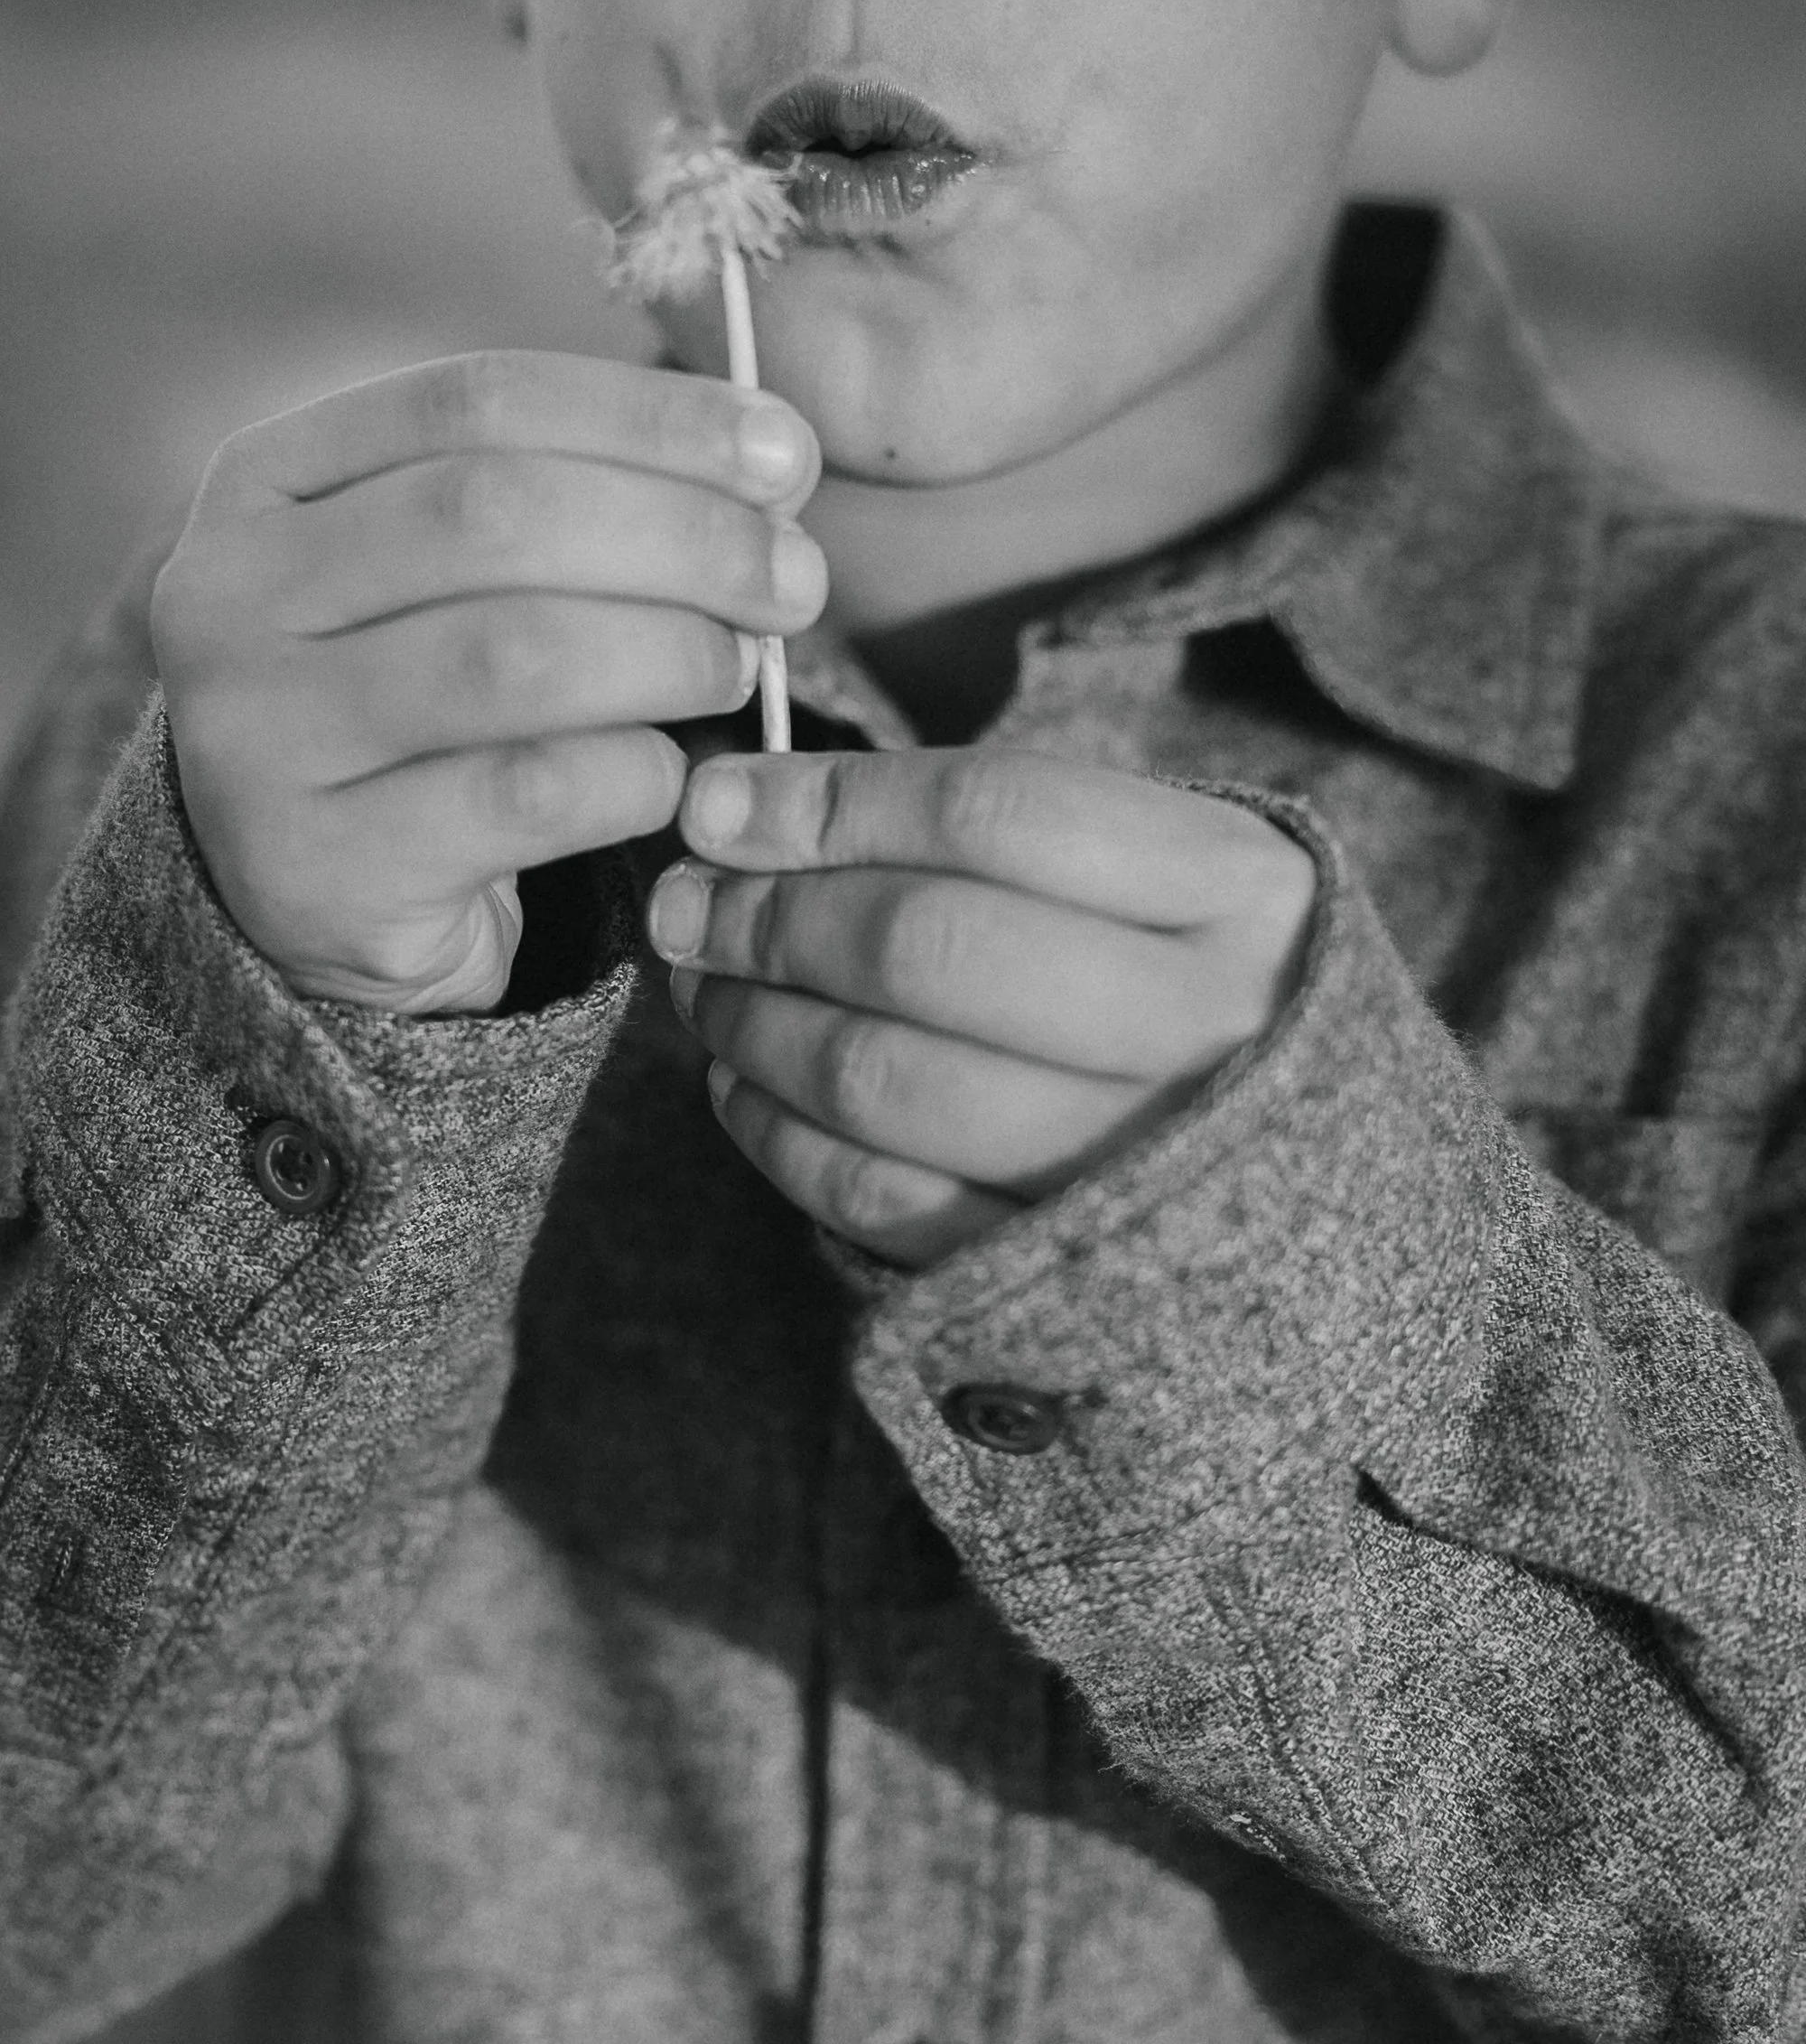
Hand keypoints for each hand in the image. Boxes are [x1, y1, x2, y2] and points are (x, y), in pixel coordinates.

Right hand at [151, 351, 826, 1008]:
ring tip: (741, 668)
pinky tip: (670, 775)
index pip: (477, 400)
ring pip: (511, 655)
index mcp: (265, 478)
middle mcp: (224, 591)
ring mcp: (254, 734)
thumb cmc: (429, 698)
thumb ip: (580, 490)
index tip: (783, 453)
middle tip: (795, 579)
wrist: (324, 899)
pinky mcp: (316, 866)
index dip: (649, 416)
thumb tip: (771, 455)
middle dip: (682, 537)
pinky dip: (633, 773)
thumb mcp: (461, 570)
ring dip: (669, 652)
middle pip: (494, 517)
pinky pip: (525, 796)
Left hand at [647, 746, 1316, 1265]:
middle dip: (771, 918)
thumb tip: (744, 807)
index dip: (834, 803)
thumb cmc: (1204, 988)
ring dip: (759, 1026)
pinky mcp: (1077, 1286)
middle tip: (688, 902)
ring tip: (706, 988)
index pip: (998, 813)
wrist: (1343, 1199)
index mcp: (1245, 891)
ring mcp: (1150, 1169)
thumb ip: (989, 827)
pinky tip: (746, 1089)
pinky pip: (887, 1203)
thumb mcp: (1165, 872)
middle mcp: (1214, 1027)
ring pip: (892, 1081)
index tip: (719, 799)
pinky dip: (784, 1140)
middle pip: (932, 947)